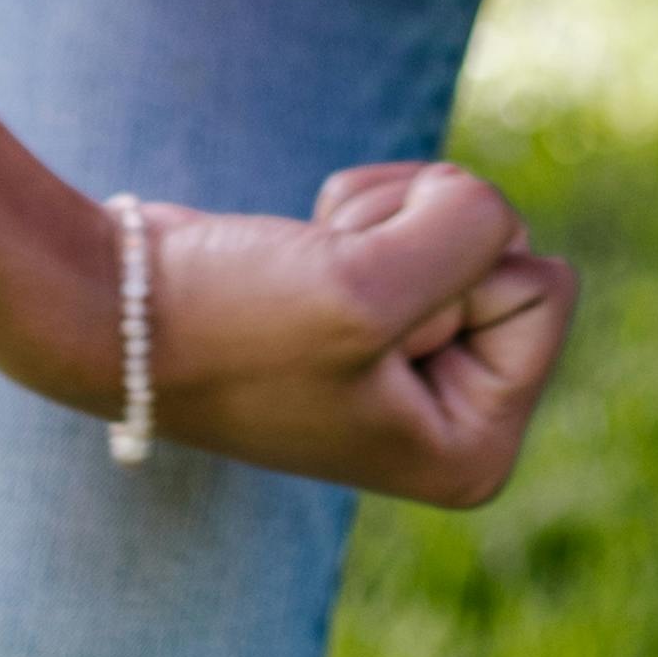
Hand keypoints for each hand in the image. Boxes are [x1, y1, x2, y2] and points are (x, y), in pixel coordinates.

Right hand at [119, 158, 577, 507]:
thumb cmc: (233, 318)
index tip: (356, 328)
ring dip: (383, 213)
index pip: (543, 287)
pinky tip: (300, 250)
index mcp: (475, 453)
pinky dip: (360, 203)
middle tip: (326, 291)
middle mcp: (456, 419)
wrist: (113, 305)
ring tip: (306, 271)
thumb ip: (474, 230)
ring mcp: (417, 362)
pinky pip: (420, 205)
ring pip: (465, 217)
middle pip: (514, 247)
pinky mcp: (376, 305)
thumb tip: (490, 206)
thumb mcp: (367, 288)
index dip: (449, 278)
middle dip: (419, 236)